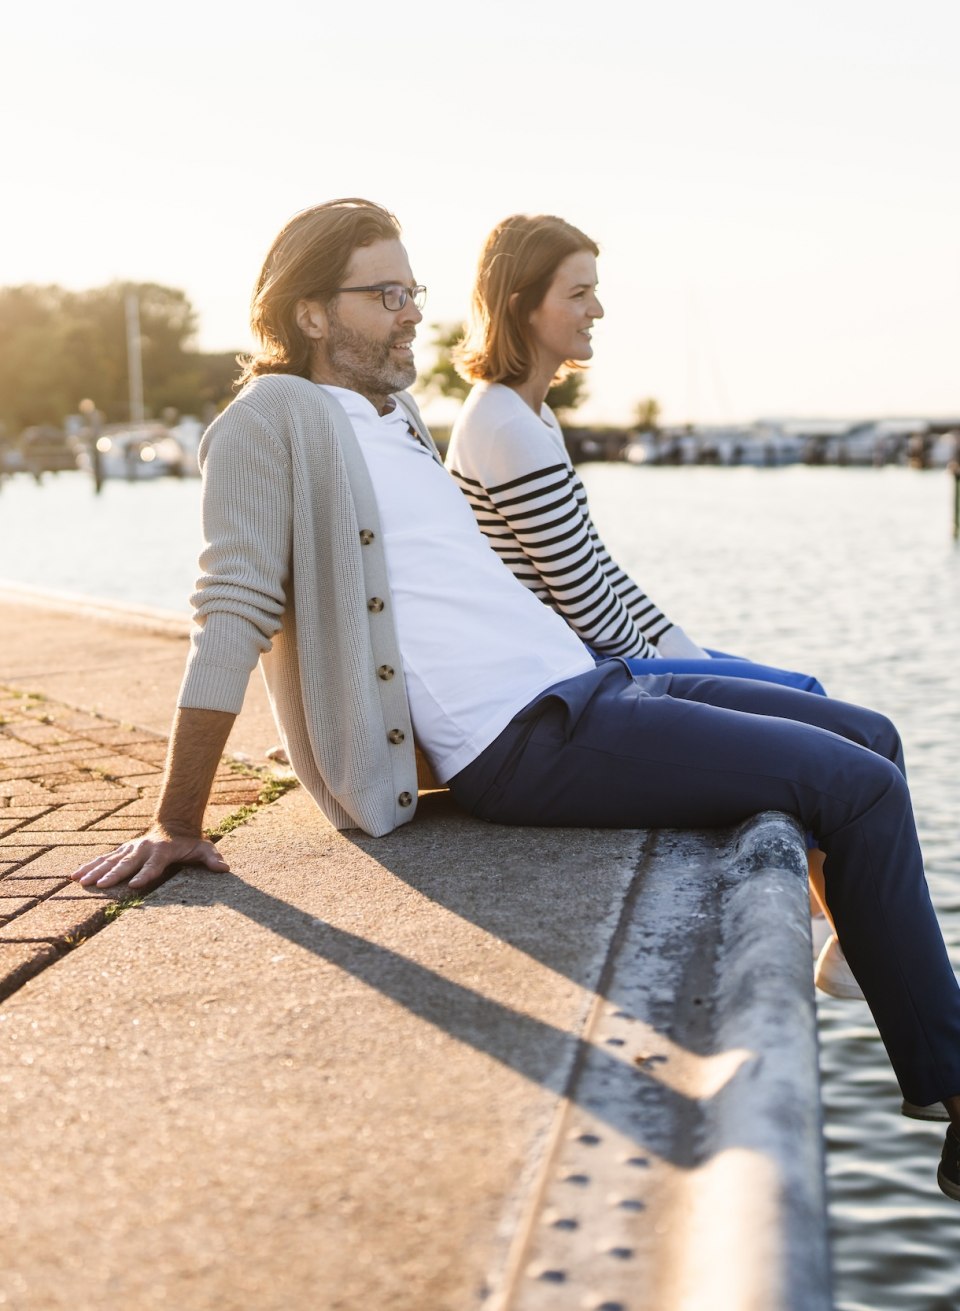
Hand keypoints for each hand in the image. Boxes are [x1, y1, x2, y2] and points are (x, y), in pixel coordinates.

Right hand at [69, 828, 229, 890]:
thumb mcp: (204, 848)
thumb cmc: (190, 842)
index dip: (145, 874)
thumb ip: (212, 858)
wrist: (175, 824)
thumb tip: (224, 868)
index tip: (135, 885)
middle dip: (113, 874)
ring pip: (110, 860)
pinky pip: (102, 858)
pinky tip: (73, 876)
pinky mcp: (122, 851)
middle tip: (99, 885)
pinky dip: (88, 866)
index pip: (153, 865)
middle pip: (127, 863)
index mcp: (162, 851)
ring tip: (80, 882)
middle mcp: (143, 849)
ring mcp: (130, 849)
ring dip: (95, 871)